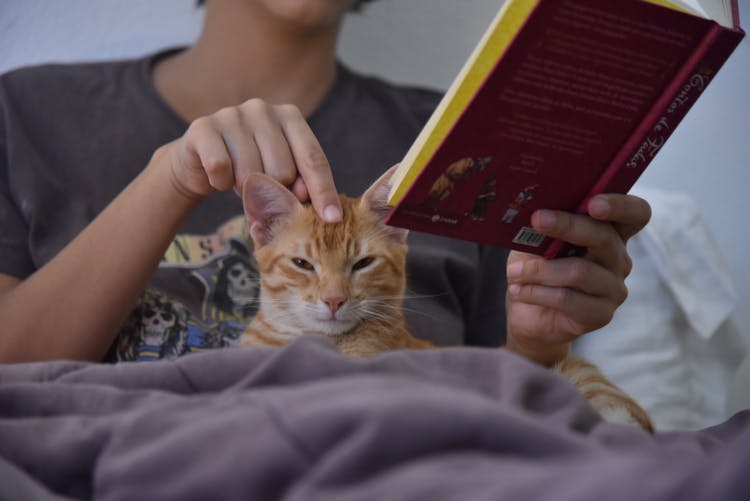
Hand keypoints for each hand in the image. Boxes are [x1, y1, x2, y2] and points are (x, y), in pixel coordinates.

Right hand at [163, 98, 342, 221]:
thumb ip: (302, 182)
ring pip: (251, 174)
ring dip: (246, 191)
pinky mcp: (203, 126)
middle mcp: (263, 109)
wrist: (200, 161)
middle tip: (263, 190)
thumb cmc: (252, 167)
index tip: (333, 219)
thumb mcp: (282, 171)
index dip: (323, 191)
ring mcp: (232, 114)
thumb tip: (317, 205)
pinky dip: (220, 183)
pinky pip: (220, 169)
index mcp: (290, 116)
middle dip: (275, 192)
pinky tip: (220, 177)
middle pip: (282, 170)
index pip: (313, 158)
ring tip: (240, 182)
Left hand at [504, 193, 651, 364]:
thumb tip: (536, 210)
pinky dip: (537, 292)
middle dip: (567, 226)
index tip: (593, 203)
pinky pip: (568, 299)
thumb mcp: (536, 240)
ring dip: (539, 270)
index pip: (636, 213)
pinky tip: (518, 290)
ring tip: (513, 272)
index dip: (620, 205)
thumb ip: (545, 225)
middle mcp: (619, 259)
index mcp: (610, 233)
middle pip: (604, 237)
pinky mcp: (601, 314)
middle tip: (537, 219)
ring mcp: (614, 288)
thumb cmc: (535, 267)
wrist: (528, 314)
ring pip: (579, 271)